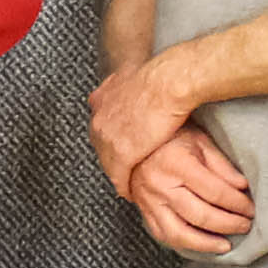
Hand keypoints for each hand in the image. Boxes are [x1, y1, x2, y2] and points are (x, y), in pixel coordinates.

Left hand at [87, 56, 195, 195]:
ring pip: (109, 164)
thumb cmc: (161, 77)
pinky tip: (130, 192)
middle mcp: (98, 119)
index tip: (120, 148)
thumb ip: (124, 85)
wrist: (168, 83)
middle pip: (102, 148)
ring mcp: (107, 138)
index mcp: (100, 100)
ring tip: (128, 185)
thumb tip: (128, 83)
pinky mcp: (120, 154)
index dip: (112, 140)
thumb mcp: (133, 75)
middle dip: (112, 159)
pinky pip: (118, 176)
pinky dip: (124, 186)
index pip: (101, 128)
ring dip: (118, 176)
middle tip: (124, 170)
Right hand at [127, 125, 252, 256]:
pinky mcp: (143, 210)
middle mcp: (160, 185)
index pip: (215, 192)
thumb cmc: (170, 138)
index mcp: (177, 164)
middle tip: (245, 225)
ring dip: (206, 243)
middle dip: (229, 224)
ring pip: (179, 233)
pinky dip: (183, 244)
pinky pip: (163, 235)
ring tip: (225, 245)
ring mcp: (149, 201)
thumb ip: (221, 165)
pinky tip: (199, 244)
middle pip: (201, 215)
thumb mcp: (200, 141)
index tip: (250, 208)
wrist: (135, 140)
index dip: (237, 204)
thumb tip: (242, 187)